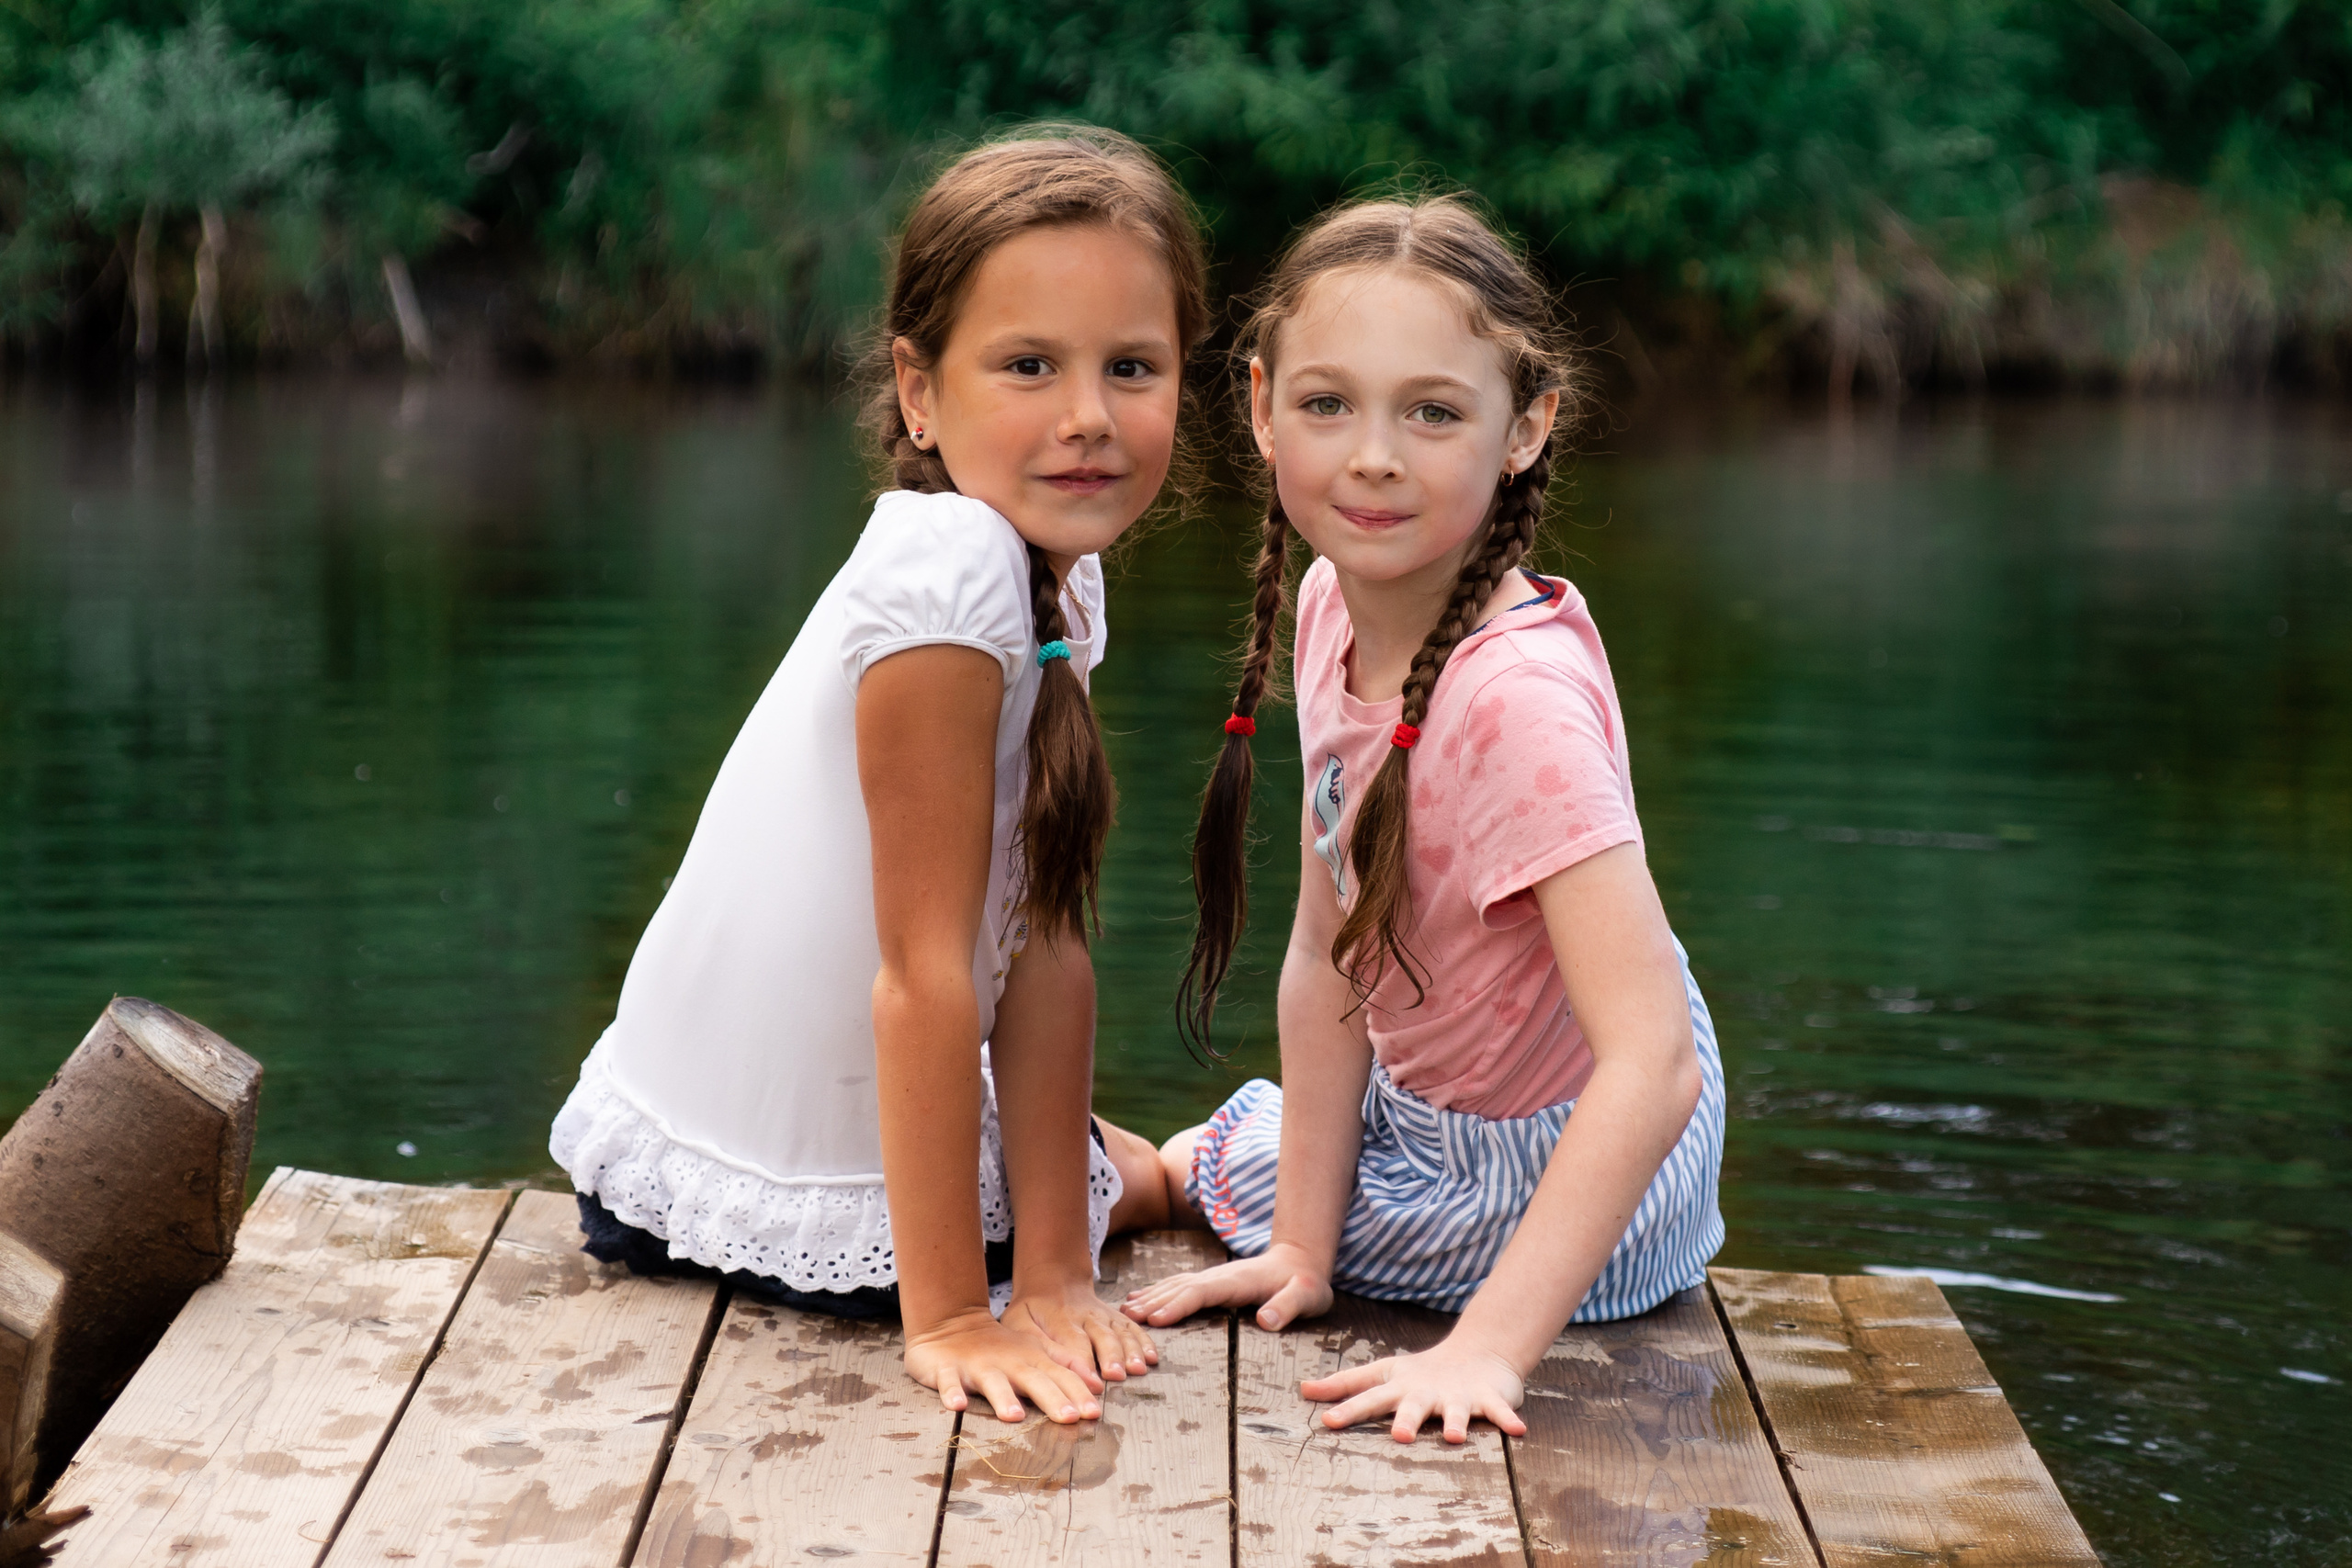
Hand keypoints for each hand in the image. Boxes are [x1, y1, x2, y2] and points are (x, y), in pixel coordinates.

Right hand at [903, 1307, 1103, 1423]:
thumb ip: (1064, 1366)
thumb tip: (1095, 1386)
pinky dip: (951, 1392)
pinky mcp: (948, 1370)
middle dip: (1052, 1398)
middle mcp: (1008, 1363)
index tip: (1094, 1413)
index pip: (1060, 1377)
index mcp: (1032, 1360)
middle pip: (1033, 1381)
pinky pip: (948, 1382)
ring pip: (992, 1383)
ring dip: (1003, 1398)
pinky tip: (956, 1405)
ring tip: (1014, 1416)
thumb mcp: (1035, 1351)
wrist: (952, 1325)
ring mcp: (978, 1366)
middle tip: (1070, 1417)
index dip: (1078, 1393)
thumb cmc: (1000, 1348)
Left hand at [1004, 1276, 1159, 1385]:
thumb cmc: (1031, 1309)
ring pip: (1120, 1332)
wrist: (1052, 1281)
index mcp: (1060, 1319)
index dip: (1083, 1364)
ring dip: (1131, 1351)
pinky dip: (1144, 1341)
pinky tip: (1152, 1358)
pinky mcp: (1116, 1316)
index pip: (1073, 1343)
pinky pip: (1133, 1327)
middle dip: (1111, 1357)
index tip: (1091, 1384)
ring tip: (1138, 1369)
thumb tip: (1043, 1366)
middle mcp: (1086, 1316)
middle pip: (1101, 1337)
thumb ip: (1031, 1342)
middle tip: (1116, 1376)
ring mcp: (1104, 1315)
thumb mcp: (1018, 1321)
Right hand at [1120, 1243, 1333, 1330]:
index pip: (1201, 1293)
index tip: (1155, 1320)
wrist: (1302, 1262)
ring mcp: (1214, 1278)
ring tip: (1124, 1310)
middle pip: (1180, 1288)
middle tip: (1124, 1319)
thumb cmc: (1306, 1285)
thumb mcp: (1307, 1296)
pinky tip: (1142, 1300)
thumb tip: (1266, 1321)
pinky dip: (1158, 1292)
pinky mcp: (1212, 1283)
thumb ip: (1288, 1306)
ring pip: (1176, 1285)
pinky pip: (1179, 1286)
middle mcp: (1220, 1277)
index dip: (1177, 1306)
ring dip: (1150, 1297)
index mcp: (1238, 1281)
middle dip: (1152, 1302)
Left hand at [1302, 1336, 1528, 1444]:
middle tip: (1399, 1436)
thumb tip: (1304, 1390)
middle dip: (1407, 1420)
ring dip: (1455, 1421)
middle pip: (1413, 1406)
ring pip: (1456, 1410)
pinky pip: (1499, 1411)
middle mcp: (1427, 1391)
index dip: (1349, 1408)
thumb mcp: (1384, 1375)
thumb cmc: (1421, 1373)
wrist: (1478, 1354)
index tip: (1327, 1421)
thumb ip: (1346, 1385)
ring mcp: (1458, 1395)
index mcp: (1400, 1388)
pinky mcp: (1487, 1398)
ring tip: (1454, 1436)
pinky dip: (1507, 1419)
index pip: (1371, 1397)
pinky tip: (1517, 1430)